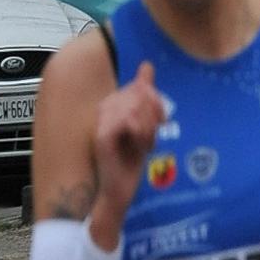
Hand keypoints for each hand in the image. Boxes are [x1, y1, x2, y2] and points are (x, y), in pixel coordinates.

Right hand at [90, 60, 164, 243]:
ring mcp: (100, 121)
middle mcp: (104, 109)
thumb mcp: (144, 126)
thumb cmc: (129, 163)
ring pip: (136, 107)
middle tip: (150, 139)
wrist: (118, 192)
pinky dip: (141, 134)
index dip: (156, 104)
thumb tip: (147, 66)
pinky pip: (128, 121)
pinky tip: (139, 147)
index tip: (159, 123)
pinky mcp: (101, 135)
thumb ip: (145, 98)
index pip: (141, 87)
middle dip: (153, 117)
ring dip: (148, 129)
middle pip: (140, 94)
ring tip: (144, 145)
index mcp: (113, 105)